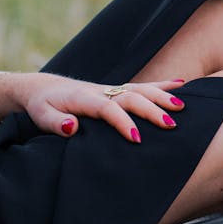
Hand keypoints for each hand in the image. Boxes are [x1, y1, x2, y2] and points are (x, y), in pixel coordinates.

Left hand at [0, 72, 187, 142]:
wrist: (43, 89)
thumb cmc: (42, 106)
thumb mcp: (39, 115)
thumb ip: (53, 122)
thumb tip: (71, 127)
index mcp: (83, 99)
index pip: (108, 108)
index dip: (123, 122)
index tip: (136, 138)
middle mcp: (101, 91)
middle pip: (131, 97)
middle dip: (152, 110)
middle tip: (171, 125)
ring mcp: (111, 89)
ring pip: (141, 89)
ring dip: (162, 97)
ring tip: (182, 107)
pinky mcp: (117, 90)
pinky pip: (142, 86)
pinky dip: (163, 85)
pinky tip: (182, 85)